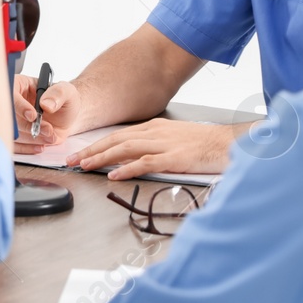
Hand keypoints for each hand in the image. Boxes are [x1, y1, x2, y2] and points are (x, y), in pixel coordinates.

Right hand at [13, 75, 88, 147]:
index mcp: (18, 85)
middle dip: (28, 126)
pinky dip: (28, 148)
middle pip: (10, 117)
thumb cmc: (63, 100)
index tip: (33, 116)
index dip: (20, 107)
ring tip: (50, 136)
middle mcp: (11, 103)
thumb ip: (58, 94)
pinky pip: (15, 145)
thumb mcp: (66, 91)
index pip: (12, 96)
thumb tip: (45, 104)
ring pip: (13, 133)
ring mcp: (12, 120)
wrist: (66, 116)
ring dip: (32, 138)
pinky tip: (41, 145)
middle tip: (48, 130)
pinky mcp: (16, 134)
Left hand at [67, 118, 234, 180]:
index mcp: (153, 127)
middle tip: (72, 160)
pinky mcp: (175, 158)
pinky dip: (127, 168)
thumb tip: (131, 158)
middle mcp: (155, 132)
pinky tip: (114, 174)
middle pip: (115, 140)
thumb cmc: (204, 144)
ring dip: (102, 158)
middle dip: (91, 150)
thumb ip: (153, 146)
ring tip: (84, 165)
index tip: (80, 153)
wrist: (230, 143)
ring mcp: (164, 144)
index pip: (117, 135)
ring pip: (125, 149)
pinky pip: (146, 162)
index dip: (96, 144)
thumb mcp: (174, 139)